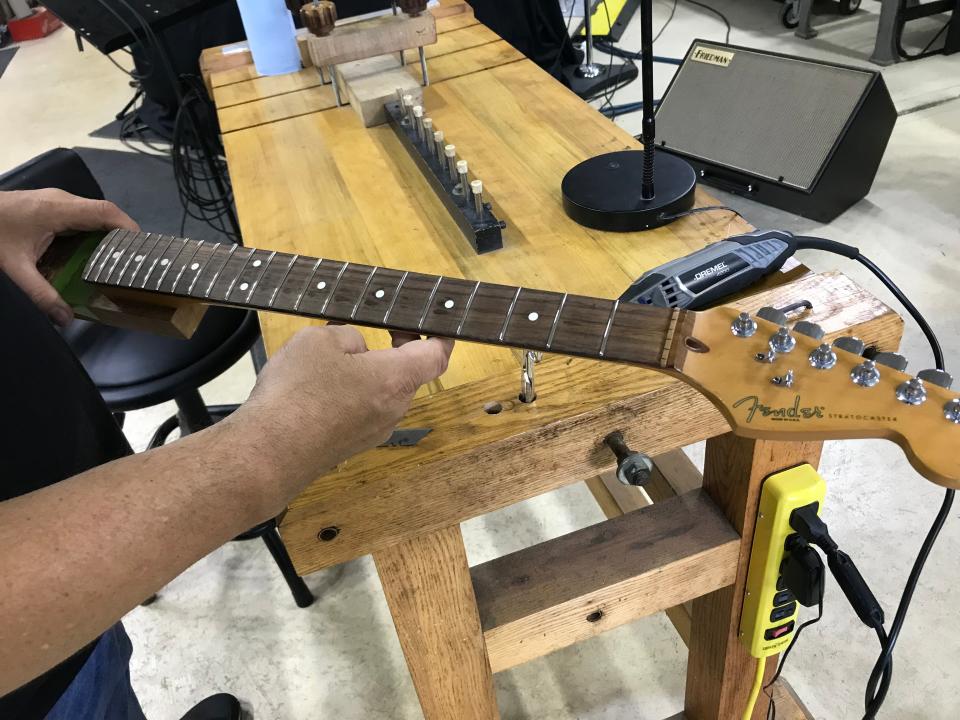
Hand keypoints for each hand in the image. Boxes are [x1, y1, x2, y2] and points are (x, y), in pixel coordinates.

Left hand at [0, 189, 138, 325]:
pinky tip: (91, 255)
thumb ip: (40, 294)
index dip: (129, 228)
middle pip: (104, 213)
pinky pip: (80, 218)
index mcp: (58, 209)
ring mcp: (55, 202)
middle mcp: (62, 201)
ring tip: (117, 262)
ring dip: (106, 236)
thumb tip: (65, 319)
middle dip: (122, 237)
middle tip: (133, 263)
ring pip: (93, 215)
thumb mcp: (13, 268)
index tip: (143, 250)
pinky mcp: (48, 207)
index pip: (106, 212)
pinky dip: (91, 234)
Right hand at [227, 325, 453, 515]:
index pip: (437, 356)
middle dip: (393, 350)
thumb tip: (357, 348)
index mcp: (395, 379)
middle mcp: (393, 410)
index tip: (432, 323)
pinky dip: (351, 395)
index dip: (440, 336)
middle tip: (372, 330)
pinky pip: (362, 411)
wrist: (268, 453)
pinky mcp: (353, 445)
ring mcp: (374, 432)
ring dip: (367, 373)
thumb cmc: (297, 393)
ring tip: (331, 359)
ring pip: (382, 393)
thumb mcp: (321, 340)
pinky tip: (318, 388)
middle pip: (407, 374)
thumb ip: (350, 337)